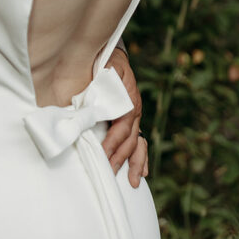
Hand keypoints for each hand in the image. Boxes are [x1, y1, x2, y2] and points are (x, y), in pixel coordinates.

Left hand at [102, 47, 146, 186]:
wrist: (114, 56)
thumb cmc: (107, 62)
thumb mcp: (107, 69)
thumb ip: (103, 86)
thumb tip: (95, 103)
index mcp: (129, 102)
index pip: (121, 128)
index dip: (112, 143)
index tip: (103, 156)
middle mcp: (135, 112)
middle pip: (130, 141)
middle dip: (121, 159)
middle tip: (111, 175)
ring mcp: (136, 117)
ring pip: (138, 144)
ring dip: (136, 164)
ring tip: (134, 182)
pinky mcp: (133, 120)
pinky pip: (140, 141)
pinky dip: (141, 157)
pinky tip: (143, 172)